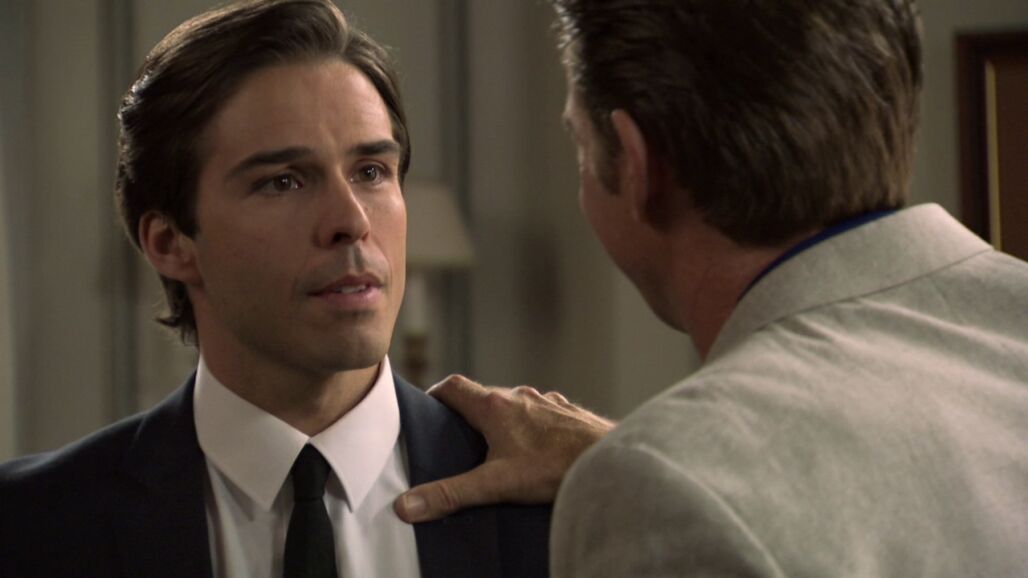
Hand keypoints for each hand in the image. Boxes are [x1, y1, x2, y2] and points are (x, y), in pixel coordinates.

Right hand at [393, 374, 615, 522]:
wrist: (610, 460)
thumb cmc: (555, 468)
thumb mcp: (496, 484)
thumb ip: (451, 494)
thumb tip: (407, 504)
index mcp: (496, 406)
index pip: (454, 386)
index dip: (437, 395)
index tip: (427, 408)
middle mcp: (521, 396)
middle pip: (483, 396)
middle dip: (467, 413)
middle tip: (456, 438)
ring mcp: (547, 402)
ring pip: (515, 404)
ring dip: (502, 419)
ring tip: (496, 448)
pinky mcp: (568, 414)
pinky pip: (542, 413)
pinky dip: (531, 426)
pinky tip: (537, 448)